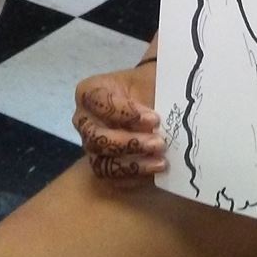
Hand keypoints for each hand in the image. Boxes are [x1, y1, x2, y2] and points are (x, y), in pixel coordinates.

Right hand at [72, 63, 166, 186]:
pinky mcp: (101, 164)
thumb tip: (172, 105)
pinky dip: (133, 177)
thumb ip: (155, 89)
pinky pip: (111, 179)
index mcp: (90, 92)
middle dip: (129, 143)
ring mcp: (89, 146)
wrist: (146, 97)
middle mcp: (84, 120)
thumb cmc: (145, 84)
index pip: (100, 103)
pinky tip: (154, 171)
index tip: (154, 119)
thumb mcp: (150, 77)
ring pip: (102, 163)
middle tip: (158, 142)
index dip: (125, 113)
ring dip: (132, 164)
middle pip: (97, 138)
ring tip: (160, 161)